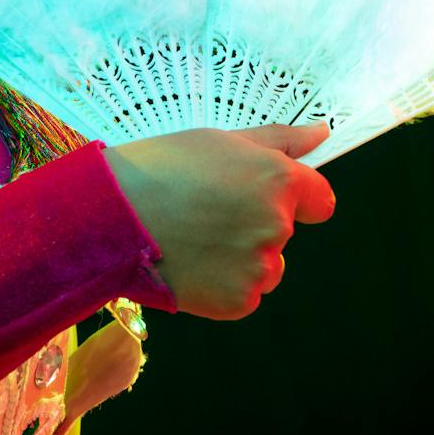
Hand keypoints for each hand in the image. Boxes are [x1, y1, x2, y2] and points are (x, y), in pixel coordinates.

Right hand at [104, 121, 335, 320]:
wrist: (112, 213)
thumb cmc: (162, 166)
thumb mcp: (222, 140)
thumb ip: (279, 140)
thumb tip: (321, 133)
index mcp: (278, 181)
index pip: (320, 199)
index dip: (295, 196)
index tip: (262, 193)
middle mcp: (276, 226)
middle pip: (284, 229)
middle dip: (255, 221)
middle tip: (209, 207)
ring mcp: (258, 268)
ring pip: (265, 263)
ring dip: (242, 254)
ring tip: (196, 235)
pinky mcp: (237, 301)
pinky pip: (245, 291)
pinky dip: (224, 281)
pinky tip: (192, 259)